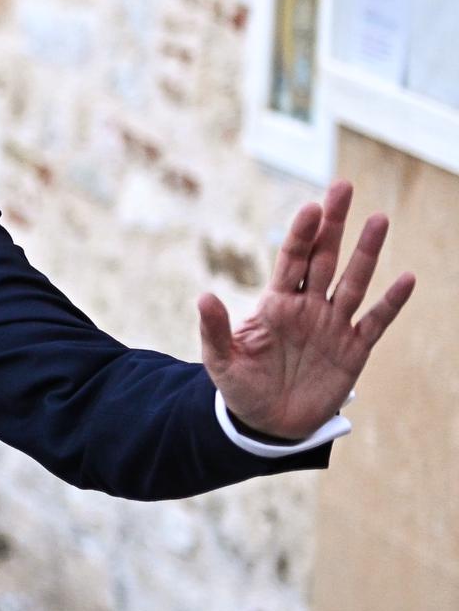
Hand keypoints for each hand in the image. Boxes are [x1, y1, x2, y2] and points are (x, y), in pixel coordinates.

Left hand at [199, 180, 414, 440]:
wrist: (269, 424)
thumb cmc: (242, 389)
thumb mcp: (221, 362)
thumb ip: (216, 330)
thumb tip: (203, 296)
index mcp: (275, 304)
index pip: (290, 259)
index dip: (300, 233)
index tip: (310, 206)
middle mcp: (308, 306)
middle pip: (324, 257)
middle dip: (334, 223)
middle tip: (343, 186)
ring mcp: (333, 325)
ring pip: (354, 281)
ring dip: (367, 252)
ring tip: (380, 219)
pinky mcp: (354, 349)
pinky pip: (376, 321)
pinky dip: (391, 302)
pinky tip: (406, 278)